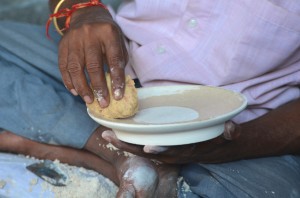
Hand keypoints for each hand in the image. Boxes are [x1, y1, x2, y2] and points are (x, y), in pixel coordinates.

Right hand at [58, 6, 127, 106]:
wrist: (86, 16)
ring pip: (75, 68)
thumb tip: (116, 86)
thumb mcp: (118, 41)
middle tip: (103, 103)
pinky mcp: (62, 45)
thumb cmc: (107, 34)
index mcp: (108, 33)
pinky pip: (63, 66)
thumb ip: (118, 61)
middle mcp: (89, 35)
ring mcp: (73, 40)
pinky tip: (75, 91)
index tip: (118, 96)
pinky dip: (68, 81)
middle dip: (98, 88)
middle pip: (93, 66)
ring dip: (82, 87)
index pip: (113, 60)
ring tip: (89, 100)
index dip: (116, 80)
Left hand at [102, 121, 241, 163]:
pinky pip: (146, 144)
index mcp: (189, 150)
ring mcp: (169, 152)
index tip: (148, 147)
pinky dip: (132, 140)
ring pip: (144, 148)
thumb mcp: (231, 136)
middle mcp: (176, 153)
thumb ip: (231, 133)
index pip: (174, 151)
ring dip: (125, 143)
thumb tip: (231, 129)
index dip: (162, 150)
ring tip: (106, 135)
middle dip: (130, 146)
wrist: (221, 148)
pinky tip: (120, 133)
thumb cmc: (224, 140)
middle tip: (109, 137)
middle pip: (151, 151)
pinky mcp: (166, 147)